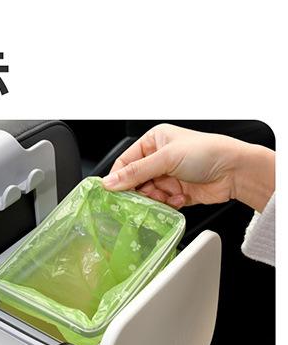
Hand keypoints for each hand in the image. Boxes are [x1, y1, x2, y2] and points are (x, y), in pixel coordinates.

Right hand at [102, 123, 273, 213]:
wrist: (234, 170)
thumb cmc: (205, 152)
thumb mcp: (166, 158)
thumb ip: (136, 172)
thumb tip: (110, 181)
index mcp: (153, 141)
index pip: (126, 161)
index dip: (119, 177)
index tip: (112, 193)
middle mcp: (160, 158)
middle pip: (136, 181)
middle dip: (141, 191)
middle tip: (145, 197)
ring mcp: (169, 176)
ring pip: (149, 194)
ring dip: (157, 198)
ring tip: (168, 195)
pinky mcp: (179, 192)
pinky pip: (163, 203)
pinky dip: (169, 204)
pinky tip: (180, 198)